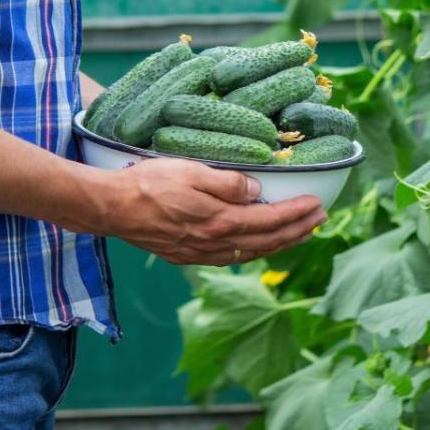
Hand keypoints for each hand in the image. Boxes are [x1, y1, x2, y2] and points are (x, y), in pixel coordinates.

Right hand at [88, 157, 325, 265]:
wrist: (110, 208)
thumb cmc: (148, 184)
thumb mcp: (191, 171)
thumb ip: (227, 184)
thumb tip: (257, 191)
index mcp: (218, 222)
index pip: (269, 221)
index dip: (297, 214)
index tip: (318, 204)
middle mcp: (213, 244)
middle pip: (266, 242)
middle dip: (297, 231)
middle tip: (320, 220)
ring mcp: (199, 253)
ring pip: (250, 253)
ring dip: (279, 244)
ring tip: (299, 233)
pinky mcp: (186, 255)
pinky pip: (230, 257)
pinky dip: (252, 250)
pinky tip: (257, 245)